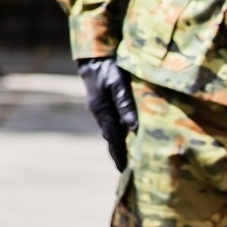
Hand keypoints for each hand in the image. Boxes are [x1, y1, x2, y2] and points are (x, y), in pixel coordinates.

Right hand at [77, 57, 137, 171]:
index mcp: (102, 111)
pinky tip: (124, 134)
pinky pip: (109, 122)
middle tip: (128, 170)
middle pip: (110, 138)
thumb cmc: (107, 67)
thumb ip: (125, 104)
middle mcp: (99, 113)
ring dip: (117, 144)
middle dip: (118, 153)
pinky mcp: (101, 103)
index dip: (119, 155)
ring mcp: (98, 108)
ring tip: (128, 157)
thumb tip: (133, 127)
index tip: (124, 171)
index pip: (113, 139)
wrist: (93, 56)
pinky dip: (116, 132)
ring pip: (109, 131)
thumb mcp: (118, 83)